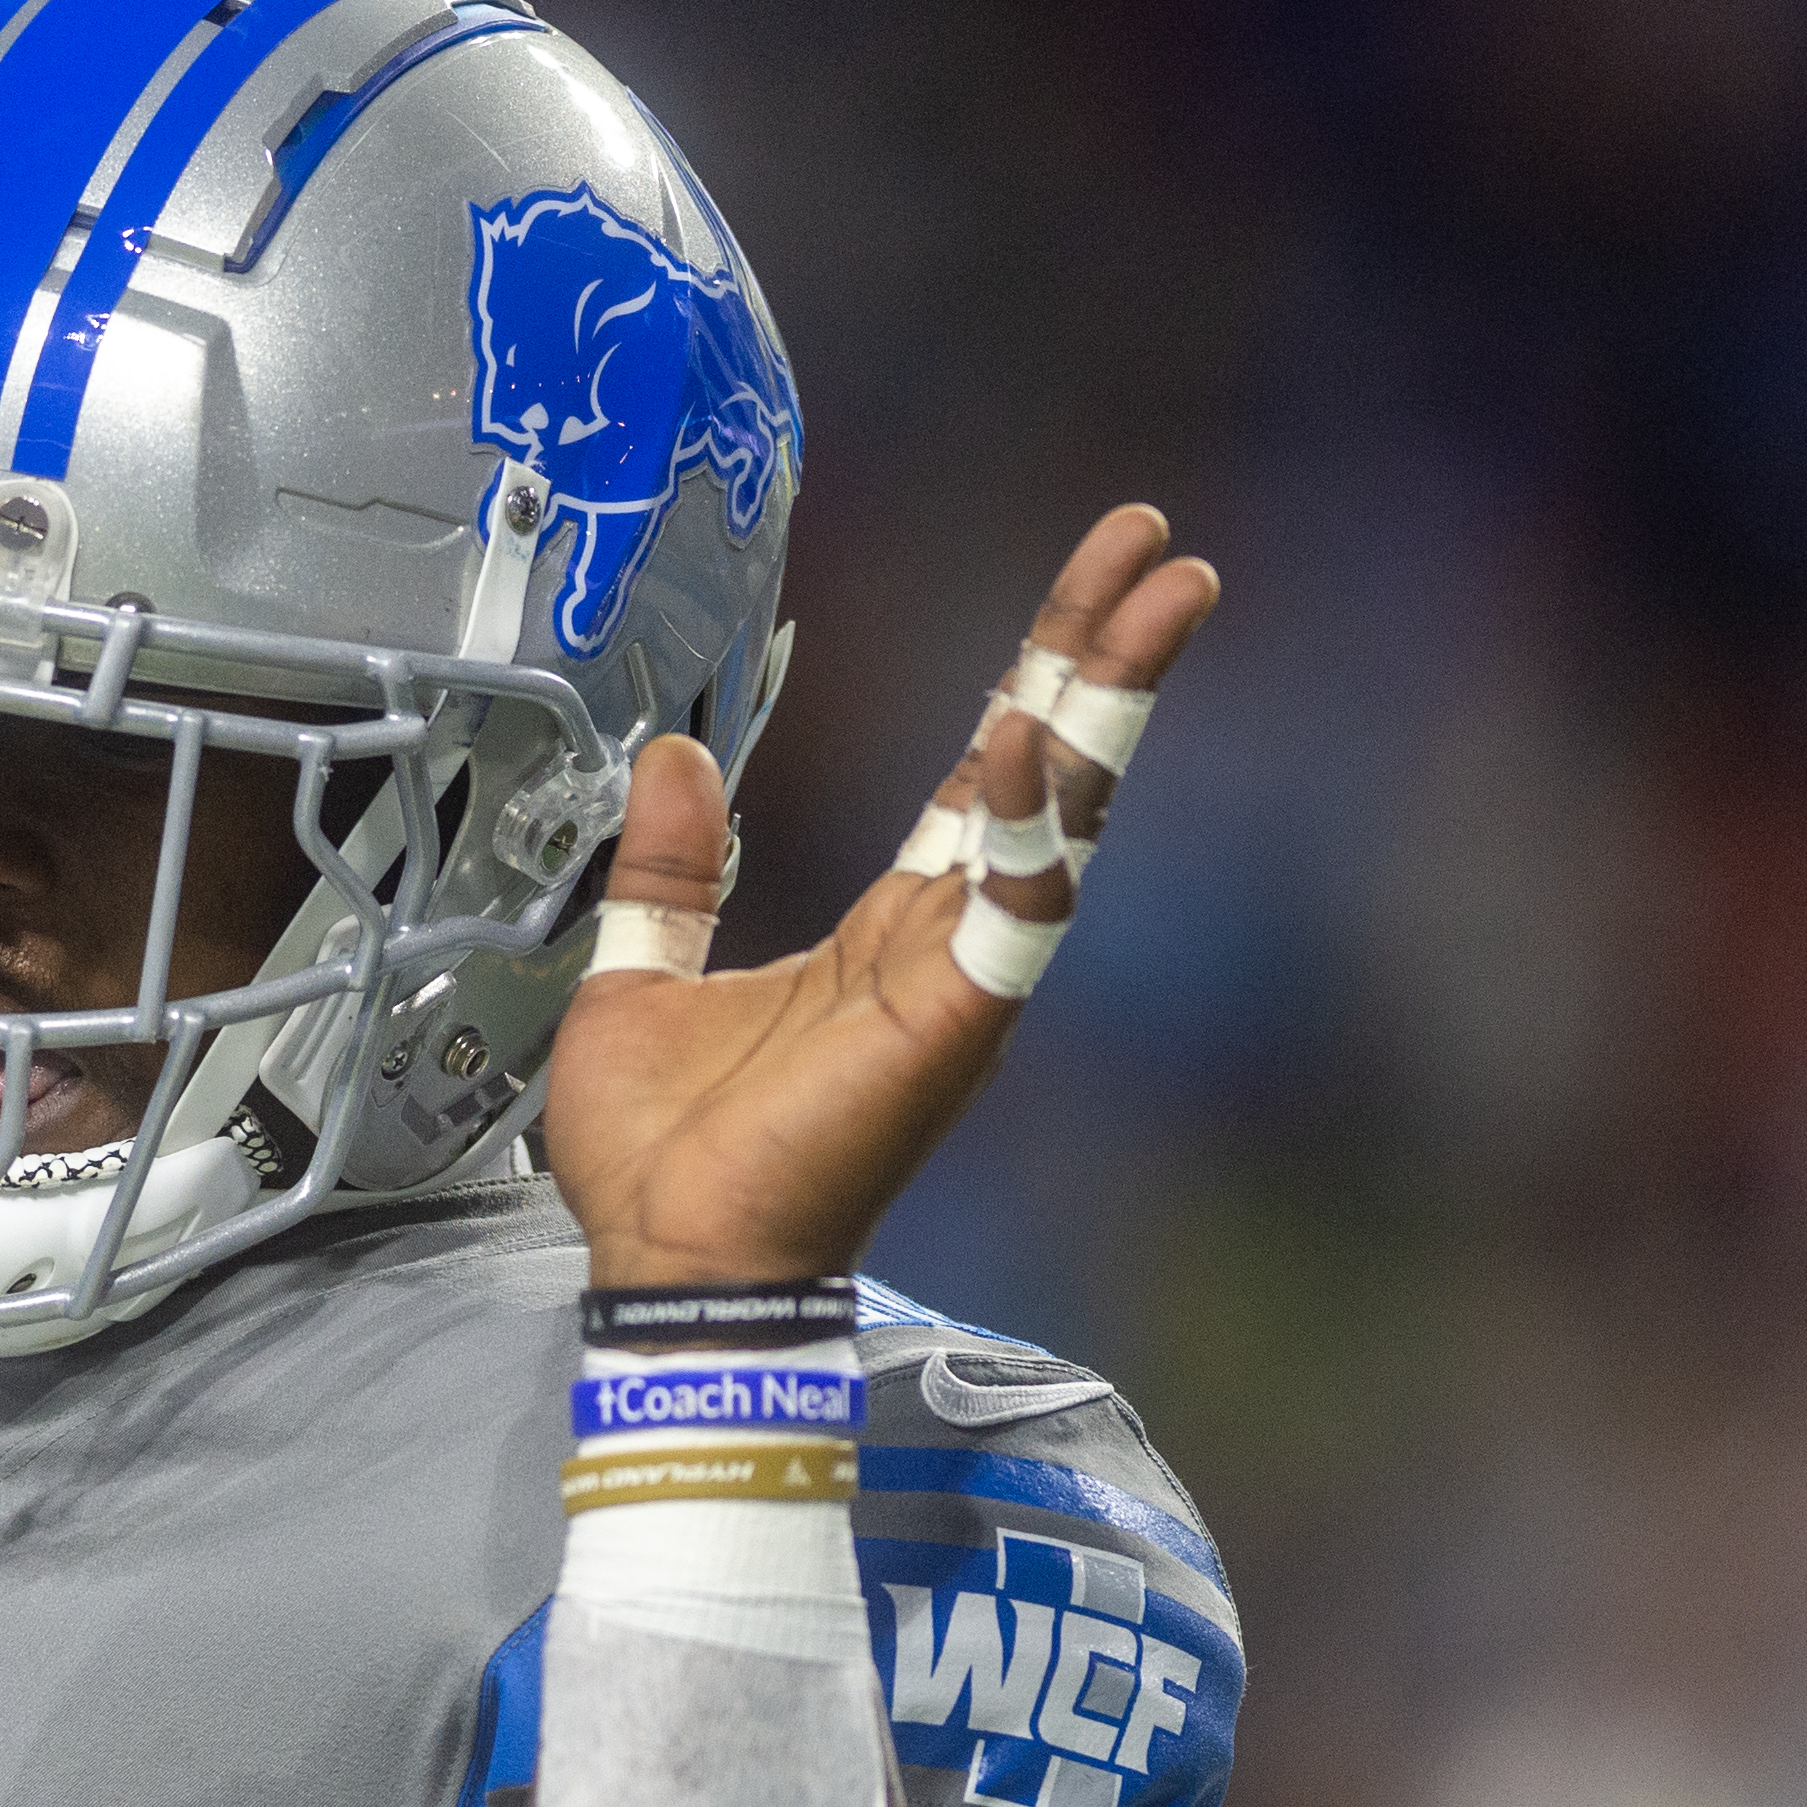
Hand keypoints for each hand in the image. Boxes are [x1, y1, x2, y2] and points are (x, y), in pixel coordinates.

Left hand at [544, 506, 1219, 1285]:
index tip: (1093, 581)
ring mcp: (962, 981)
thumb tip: (674, 758)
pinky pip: (1010, 904)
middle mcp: (949, 944)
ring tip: (1164, 594)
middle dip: (1104, 653)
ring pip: (1059, 815)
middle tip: (1161, 545)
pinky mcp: (952, 1023)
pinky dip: (1021, 818)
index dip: (1034, 673)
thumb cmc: (666, 1159)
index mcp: (890, 930)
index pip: (985, 771)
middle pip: (1050, 766)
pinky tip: (1023, 731)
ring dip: (1107, 703)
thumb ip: (673, 870)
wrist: (666, 1261)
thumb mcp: (642, 975)